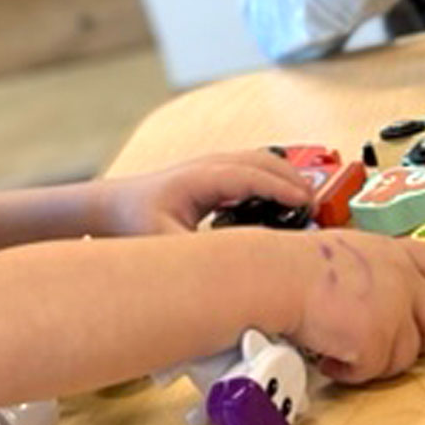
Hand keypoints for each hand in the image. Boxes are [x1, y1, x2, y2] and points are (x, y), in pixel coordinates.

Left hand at [98, 150, 311, 235]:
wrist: (109, 207)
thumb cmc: (132, 220)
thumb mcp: (163, 242)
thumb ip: (196, 253)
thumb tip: (229, 264)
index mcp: (198, 179)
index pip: (249, 176)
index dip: (280, 187)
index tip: (304, 201)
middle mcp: (206, 167)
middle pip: (260, 160)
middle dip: (291, 176)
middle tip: (316, 202)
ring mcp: (208, 168)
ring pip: (257, 161)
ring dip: (283, 175)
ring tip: (306, 200)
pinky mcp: (209, 177)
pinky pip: (249, 171)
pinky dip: (270, 179)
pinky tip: (279, 200)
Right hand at [286, 230, 424, 382]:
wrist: (277, 277)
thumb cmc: (294, 264)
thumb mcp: (347, 250)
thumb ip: (374, 270)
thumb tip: (374, 296)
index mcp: (393, 253)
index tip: (420, 311)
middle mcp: (402, 280)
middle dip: (420, 340)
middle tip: (390, 345)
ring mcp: (393, 312)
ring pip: (406, 355)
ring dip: (376, 360)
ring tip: (344, 350)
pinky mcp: (376, 342)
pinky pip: (373, 371)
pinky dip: (350, 372)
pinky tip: (330, 358)